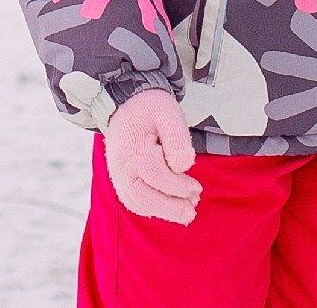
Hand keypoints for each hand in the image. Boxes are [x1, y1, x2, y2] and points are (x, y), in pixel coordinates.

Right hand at [103, 88, 200, 223]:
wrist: (125, 104)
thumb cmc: (150, 109)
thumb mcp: (168, 114)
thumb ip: (177, 139)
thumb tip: (184, 166)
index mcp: (134, 149)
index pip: (157, 176)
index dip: (178, 186)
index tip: (197, 189)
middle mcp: (122, 167)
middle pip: (144, 197)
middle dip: (170, 208)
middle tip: (192, 212)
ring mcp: (118, 176)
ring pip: (137, 203)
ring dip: (162, 211)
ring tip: (185, 211)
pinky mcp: (120, 180)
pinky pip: (132, 201)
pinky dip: (150, 208)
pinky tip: (168, 207)